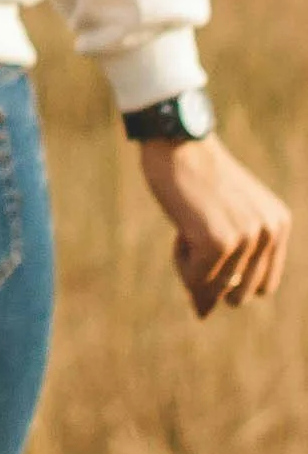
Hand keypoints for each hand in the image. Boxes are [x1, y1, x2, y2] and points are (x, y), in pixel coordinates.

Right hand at [137, 132, 290, 318]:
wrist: (176, 139)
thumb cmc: (194, 174)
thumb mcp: (227, 213)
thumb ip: (231, 256)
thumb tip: (204, 314)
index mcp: (278, 224)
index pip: (262, 286)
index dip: (232, 283)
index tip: (208, 262)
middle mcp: (270, 232)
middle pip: (240, 294)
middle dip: (211, 280)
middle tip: (192, 245)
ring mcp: (246, 237)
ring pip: (215, 289)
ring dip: (192, 272)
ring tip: (184, 234)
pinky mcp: (218, 241)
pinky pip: (195, 279)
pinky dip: (181, 263)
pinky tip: (178, 231)